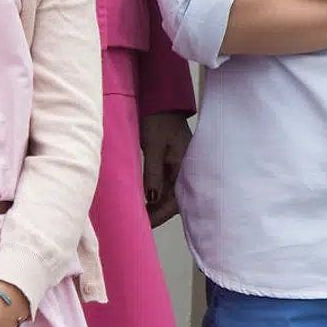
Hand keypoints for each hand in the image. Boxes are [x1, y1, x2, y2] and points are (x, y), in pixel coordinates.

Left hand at [141, 111, 191, 226]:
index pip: (175, 200)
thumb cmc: (158, 120)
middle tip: (141, 224)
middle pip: (175, 199)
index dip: (160, 215)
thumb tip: (151, 198)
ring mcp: (180, 166)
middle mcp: (186, 169)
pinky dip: (157, 192)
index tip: (145, 225)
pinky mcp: (174, 162)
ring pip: (170, 192)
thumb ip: (153, 172)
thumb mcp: (154, 145)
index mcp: (185, 166)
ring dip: (157, 203)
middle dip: (159, 213)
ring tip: (141, 214)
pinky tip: (146, 198)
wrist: (162, 101)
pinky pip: (167, 183)